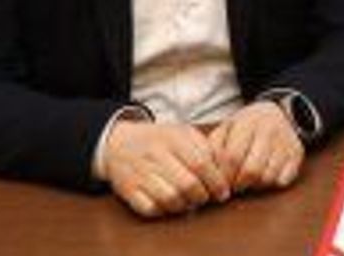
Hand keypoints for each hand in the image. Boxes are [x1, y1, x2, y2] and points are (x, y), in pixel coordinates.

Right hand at [103, 121, 229, 218]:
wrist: (118, 142)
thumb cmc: (159, 140)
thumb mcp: (183, 133)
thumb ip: (205, 148)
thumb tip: (225, 170)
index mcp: (173, 138)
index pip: (201, 164)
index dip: (216, 182)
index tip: (223, 192)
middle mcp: (155, 155)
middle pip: (188, 184)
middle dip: (202, 196)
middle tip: (206, 198)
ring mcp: (140, 173)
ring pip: (170, 199)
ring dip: (185, 205)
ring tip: (190, 202)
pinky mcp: (128, 190)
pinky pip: (150, 208)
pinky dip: (164, 211)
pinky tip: (170, 205)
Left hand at [208, 100, 304, 193]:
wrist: (279, 113)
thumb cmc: (246, 127)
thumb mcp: (227, 128)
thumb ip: (214, 146)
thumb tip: (206, 171)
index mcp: (248, 123)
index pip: (232, 157)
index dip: (224, 176)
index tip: (220, 183)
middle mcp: (269, 131)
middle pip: (251, 170)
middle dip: (239, 184)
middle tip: (234, 186)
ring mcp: (285, 142)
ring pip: (267, 177)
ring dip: (255, 185)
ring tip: (249, 180)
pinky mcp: (297, 153)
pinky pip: (283, 180)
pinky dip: (272, 183)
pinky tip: (265, 177)